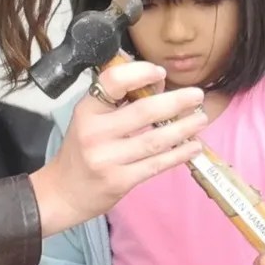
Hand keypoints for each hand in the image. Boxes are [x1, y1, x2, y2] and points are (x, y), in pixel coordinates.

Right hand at [27, 59, 207, 237]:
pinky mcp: (120, 181)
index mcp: (87, 110)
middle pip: (143, 111)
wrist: (64, 192)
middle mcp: (95, 132)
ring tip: (201, 119)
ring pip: (155, 139)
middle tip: (197, 96)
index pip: (113, 82)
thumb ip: (118, 101)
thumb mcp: (90, 119)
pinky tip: (193, 147)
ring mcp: (107, 158)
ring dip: (184, 128)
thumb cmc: (82, 150)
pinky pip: (156, 164)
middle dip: (176, 102)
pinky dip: (178, 154)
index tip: (161, 72)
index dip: (140, 73)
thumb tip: (158, 83)